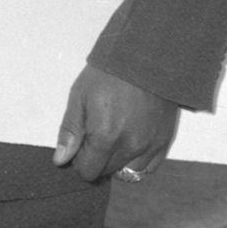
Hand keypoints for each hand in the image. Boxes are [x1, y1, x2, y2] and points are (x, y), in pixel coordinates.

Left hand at [52, 63, 178, 184]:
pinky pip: (149, 166)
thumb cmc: (109, 74)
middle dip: (97, 159)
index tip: (81, 144)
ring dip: (117, 161)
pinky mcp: (165, 139)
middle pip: (106, 171)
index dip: (79, 160)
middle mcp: (130, 146)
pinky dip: (137, 160)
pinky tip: (131, 142)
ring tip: (115, 137)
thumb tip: (61, 160)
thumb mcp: (79, 97)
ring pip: (128, 171)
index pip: (88, 171)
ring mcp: (151, 144)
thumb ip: (70, 132)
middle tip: (96, 135)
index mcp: (106, 137)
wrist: (147, 56)